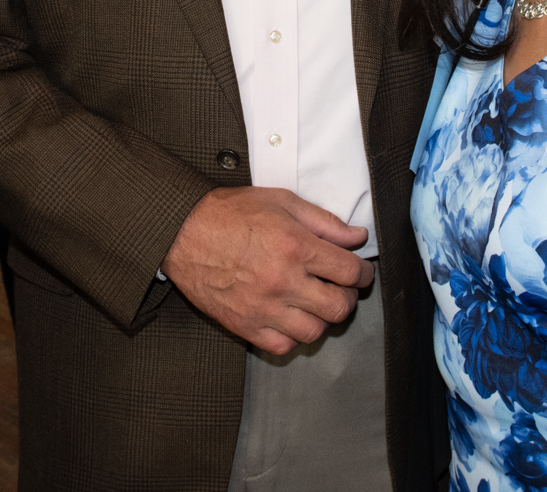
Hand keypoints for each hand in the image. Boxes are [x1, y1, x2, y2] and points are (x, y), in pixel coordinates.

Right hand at [161, 186, 373, 354]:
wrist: (182, 232)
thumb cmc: (230, 213)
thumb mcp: (281, 202)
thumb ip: (323, 221)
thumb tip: (357, 237)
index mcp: (295, 246)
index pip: (350, 272)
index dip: (364, 274)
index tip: (362, 273)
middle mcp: (282, 280)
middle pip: (339, 307)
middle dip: (347, 298)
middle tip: (340, 288)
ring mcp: (263, 307)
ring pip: (314, 331)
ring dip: (321, 318)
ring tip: (313, 303)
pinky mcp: (244, 325)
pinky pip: (283, 346)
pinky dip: (293, 336)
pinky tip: (289, 317)